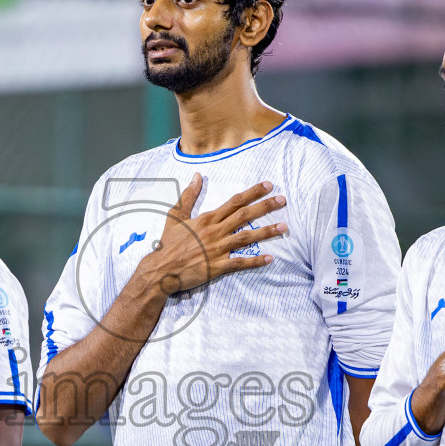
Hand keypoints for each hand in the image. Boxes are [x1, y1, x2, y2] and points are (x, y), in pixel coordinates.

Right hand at [134, 174, 285, 297]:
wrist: (160, 269)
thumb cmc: (168, 243)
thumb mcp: (176, 216)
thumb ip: (188, 196)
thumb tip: (196, 176)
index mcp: (207, 218)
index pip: (235, 201)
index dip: (253, 192)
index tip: (268, 185)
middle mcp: (215, 231)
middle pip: (245, 215)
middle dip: (266, 206)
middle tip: (283, 200)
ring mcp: (217, 249)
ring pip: (246, 238)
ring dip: (266, 232)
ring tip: (284, 227)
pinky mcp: (217, 266)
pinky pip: (240, 263)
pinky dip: (255, 261)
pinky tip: (270, 258)